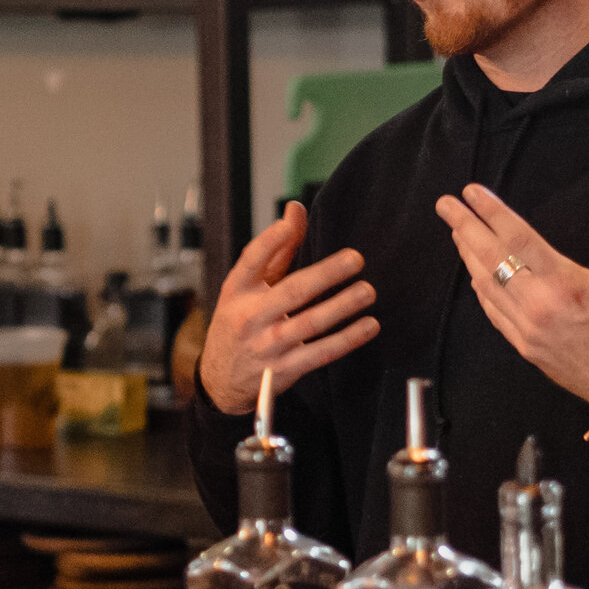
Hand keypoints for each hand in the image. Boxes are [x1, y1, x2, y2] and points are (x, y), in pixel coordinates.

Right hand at [197, 201, 379, 414]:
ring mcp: (266, 346)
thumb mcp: (246, 287)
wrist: (219, 378)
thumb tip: (295, 210)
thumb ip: (274, 250)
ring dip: (341, 307)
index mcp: (237, 291)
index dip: (269, 241)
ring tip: (367, 291)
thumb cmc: (240, 322)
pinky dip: (346, 340)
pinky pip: (319, 353)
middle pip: (290, 292)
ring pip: (309, 324)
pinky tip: (368, 326)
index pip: (251, 261)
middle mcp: (249, 317)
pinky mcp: (283, 370)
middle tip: (356, 259)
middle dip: (325, 274)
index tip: (289, 224)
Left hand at [436, 184, 588, 421]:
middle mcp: (538, 304)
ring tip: (457, 231)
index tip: (471, 192)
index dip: (491, 212)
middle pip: (490, 259)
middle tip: (445, 203)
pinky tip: (475, 272)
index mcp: (565, 283)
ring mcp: (527, 328)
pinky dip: (481, 288)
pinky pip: (494, 311)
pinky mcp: (524, 346)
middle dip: (464, 227)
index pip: (517, 239)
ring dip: (469, 255)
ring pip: (486, 285)